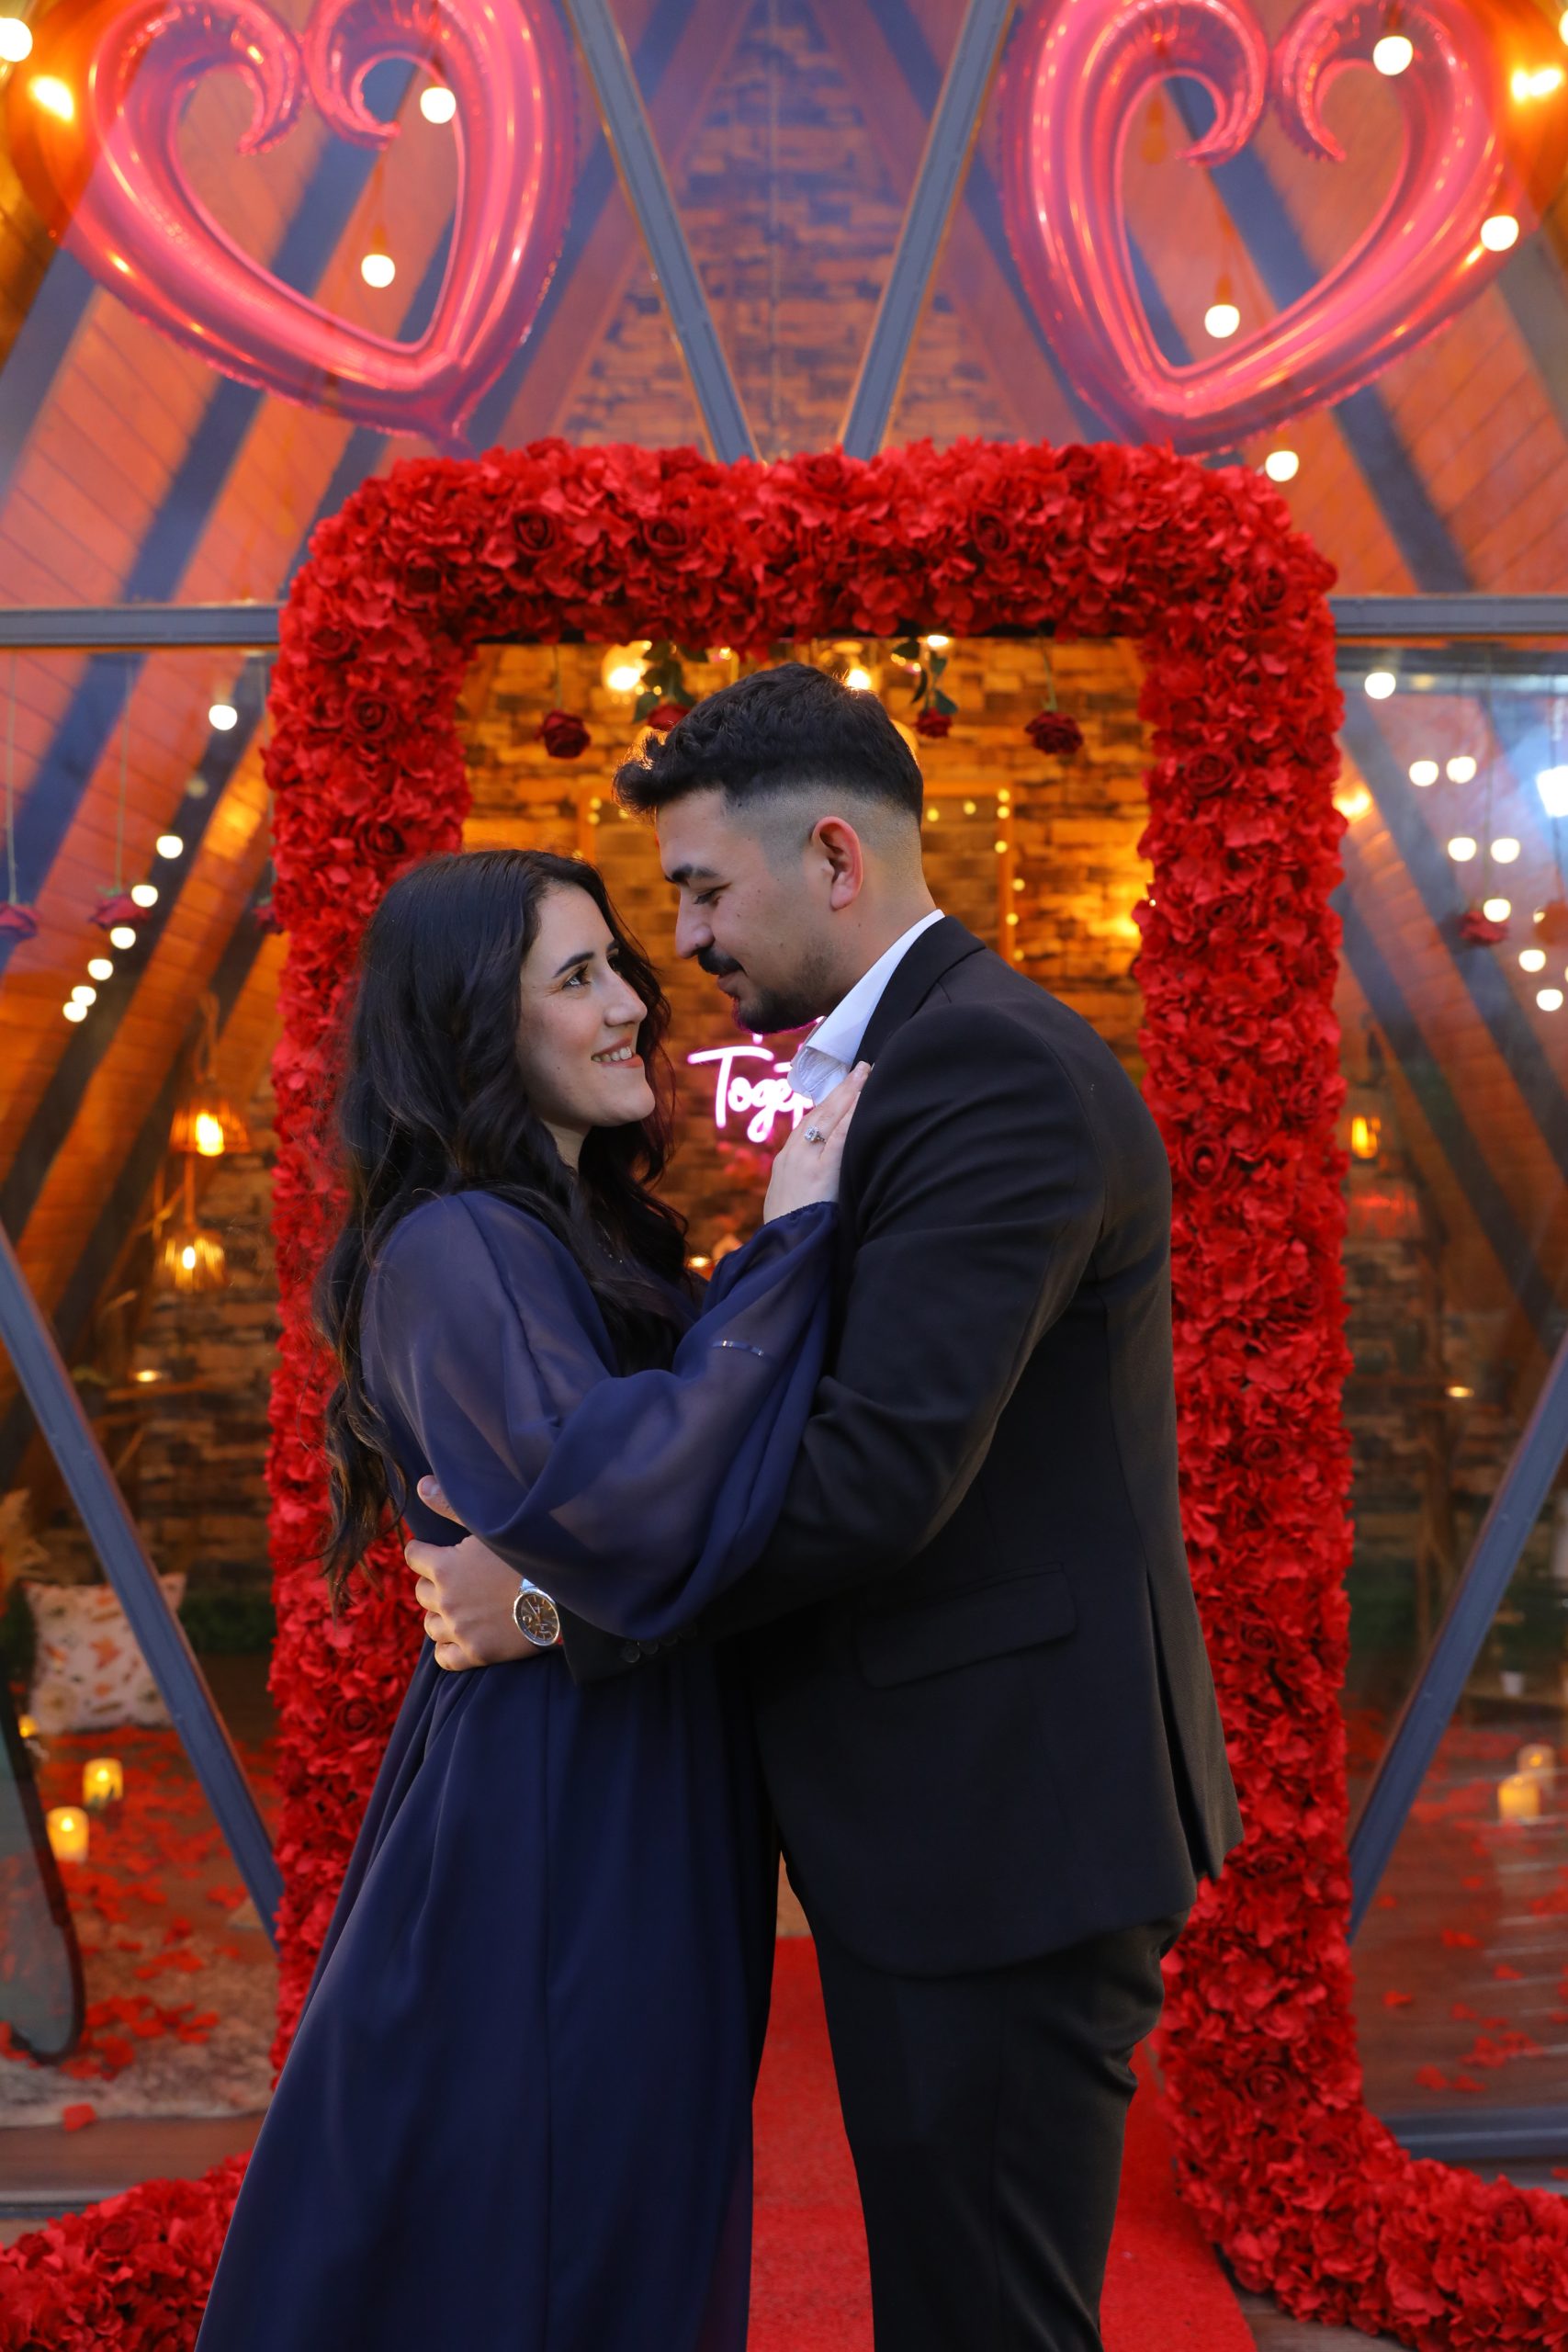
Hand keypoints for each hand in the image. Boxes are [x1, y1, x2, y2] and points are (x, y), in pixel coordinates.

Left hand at [405, 1477, 539, 1671]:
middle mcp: (446, 1599)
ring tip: (459, 1609)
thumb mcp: (489, 1526)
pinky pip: (444, 1658)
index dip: (423, 1551)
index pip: (413, 1556)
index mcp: (445, 1566)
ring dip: (440, 1615)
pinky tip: (461, 1637)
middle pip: (420, 1592)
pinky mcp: (476, 1653)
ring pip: (430, 1625)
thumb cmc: (528, 1554)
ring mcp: (459, 1629)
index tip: (434, 1551)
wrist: (561, 1595)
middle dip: (434, 1584)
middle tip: (457, 1580)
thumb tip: (420, 1485)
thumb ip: (451, 1505)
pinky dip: (448, 1648)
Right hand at [764, 1062, 867, 1223]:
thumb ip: (807, 1183)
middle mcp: (793, 1154)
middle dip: (841, 1090)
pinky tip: (863, 1102)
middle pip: (819, 1113)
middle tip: (861, 1069)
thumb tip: (825, 1177)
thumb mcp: (792, 1200)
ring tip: (866, 1075)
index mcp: (786, 1159)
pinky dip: (851, 1118)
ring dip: (849, 1095)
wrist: (782, 1249)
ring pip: (828, 1119)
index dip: (829, 1103)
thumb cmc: (792, 1233)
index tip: (844, 1087)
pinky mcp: (819, 1173)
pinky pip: (839, 1139)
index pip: (809, 1123)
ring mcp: (805, 1161)